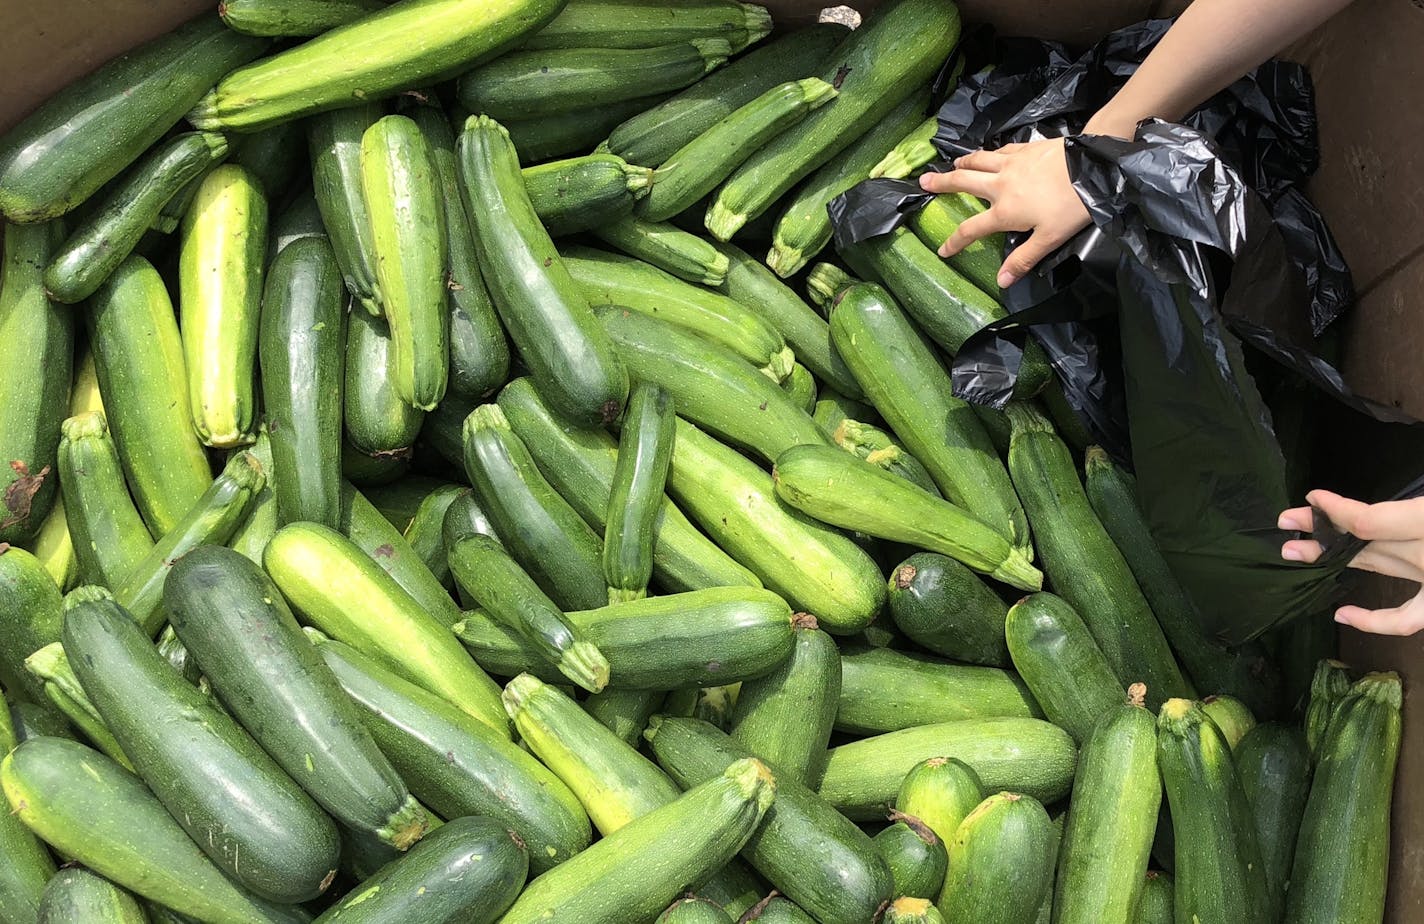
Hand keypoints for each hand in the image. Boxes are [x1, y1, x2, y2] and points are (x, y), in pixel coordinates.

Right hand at [917, 138, 1091, 287]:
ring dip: (962, 162)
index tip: (943, 250)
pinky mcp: (1025, 148)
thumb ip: (1023, 259)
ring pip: (978, 160)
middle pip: (963, 182)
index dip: (954, 242)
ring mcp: (1012, 163)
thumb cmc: (1071, 207)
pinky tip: (989, 154)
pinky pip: (1000, 150)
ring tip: (952, 164)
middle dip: (941, 184)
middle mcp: (1000, 184)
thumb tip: (1001, 281)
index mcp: (1004, 211)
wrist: (1091, 167)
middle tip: (923, 182)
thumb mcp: (1049, 239)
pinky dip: (989, 153)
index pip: (971, 230)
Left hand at [1279, 489, 1423, 634]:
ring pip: (1379, 567)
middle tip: (1286, 521)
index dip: (1336, 510)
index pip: (1369, 522)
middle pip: (1364, 541)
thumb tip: (1371, 508)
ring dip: (1336, 558)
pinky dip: (1372, 620)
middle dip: (1322, 530)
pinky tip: (1341, 615)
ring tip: (1296, 552)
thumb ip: (1406, 508)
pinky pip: (1404, 619)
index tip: (1313, 498)